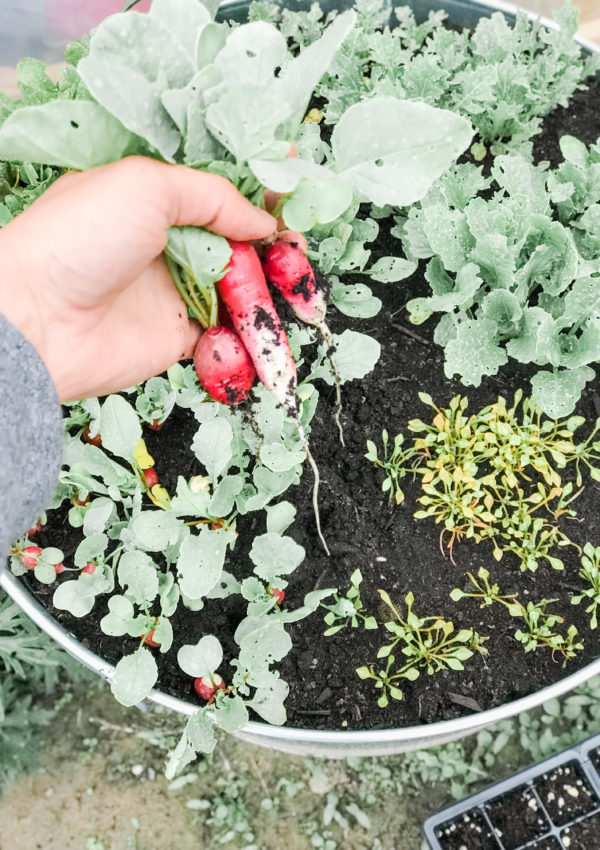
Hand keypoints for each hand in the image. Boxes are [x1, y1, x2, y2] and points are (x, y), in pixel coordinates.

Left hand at [0, 156, 275, 400]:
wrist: (38, 318)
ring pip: (237, 291)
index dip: (259, 199)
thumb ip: (212, 197)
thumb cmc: (79, 239)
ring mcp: (173, 294)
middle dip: (273, 249)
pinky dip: (248, 333)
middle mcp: (168, 247)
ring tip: (297, 291)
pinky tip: (268, 325)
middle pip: (237, 246)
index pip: (220, 197)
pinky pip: (225, 335)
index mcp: (156, 203)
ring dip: (268, 292)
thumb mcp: (146, 187)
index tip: (296, 200)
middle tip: (299, 254)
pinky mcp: (177, 338)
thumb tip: (262, 222)